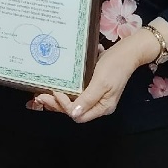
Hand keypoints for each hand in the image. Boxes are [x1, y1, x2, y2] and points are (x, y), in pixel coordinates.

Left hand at [29, 28, 159, 123]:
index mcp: (102, 107)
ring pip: (73, 103)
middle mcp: (98, 105)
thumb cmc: (115, 66)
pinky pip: (75, 95)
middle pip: (74, 111)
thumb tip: (73, 114)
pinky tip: (54, 88)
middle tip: (41, 96)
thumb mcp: (101, 82)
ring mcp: (94, 97)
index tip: (56, 93)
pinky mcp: (91, 88)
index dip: (65, 106)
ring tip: (42, 94)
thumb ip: (88, 99)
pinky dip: (64, 93)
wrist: (126, 52)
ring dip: (57, 100)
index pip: (78, 115)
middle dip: (56, 105)